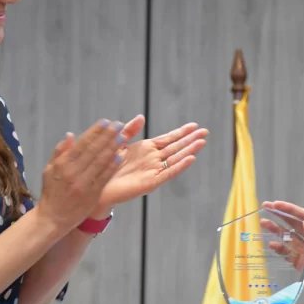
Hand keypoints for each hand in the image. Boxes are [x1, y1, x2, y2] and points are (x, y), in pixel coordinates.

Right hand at [37, 120, 124, 231]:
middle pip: (93, 150)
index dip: (95, 132)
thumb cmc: (51, 192)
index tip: (105, 122)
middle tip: (118, 125)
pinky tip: (121, 155)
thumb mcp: (49, 170)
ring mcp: (83, 184)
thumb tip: (71, 134)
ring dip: (113, 147)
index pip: (82, 144)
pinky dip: (113, 165)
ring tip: (123, 136)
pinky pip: (104, 177)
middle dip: (107, 136)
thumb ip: (60, 152)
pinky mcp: (92, 194)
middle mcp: (73, 172)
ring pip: (101, 161)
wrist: (52, 218)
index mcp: (62, 164)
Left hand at [91, 116, 207, 216]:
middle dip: (190, 139)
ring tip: (202, 142)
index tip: (194, 125)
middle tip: (205, 131)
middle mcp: (153, 159)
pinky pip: (168, 173)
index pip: (168, 138)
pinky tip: (191, 158)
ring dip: (189, 151)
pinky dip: (180, 166)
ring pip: (175, 159)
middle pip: (176, 147)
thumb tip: (142, 117)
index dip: (181, 132)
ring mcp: (153, 171)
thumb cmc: (107, 167)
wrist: (97, 187)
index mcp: (147, 149)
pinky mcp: (151, 182)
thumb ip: (130, 130)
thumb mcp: (118, 144)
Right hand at [261, 201, 303, 303]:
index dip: (290, 210)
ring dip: (276, 231)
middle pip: (294, 225)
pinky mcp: (303, 266)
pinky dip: (280, 250)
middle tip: (265, 208)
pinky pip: (289, 255)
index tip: (276, 204)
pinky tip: (271, 245)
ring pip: (289, 239)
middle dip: (280, 216)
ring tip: (263, 224)